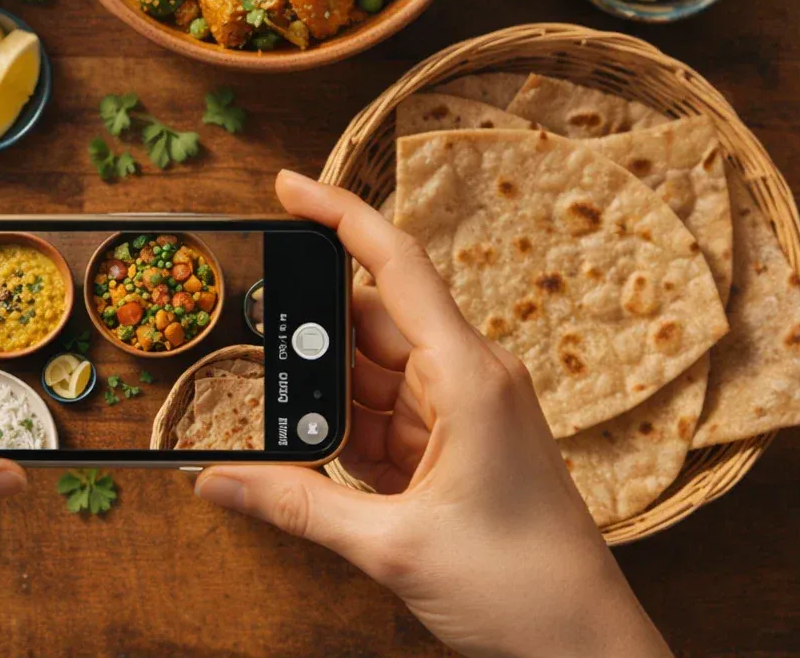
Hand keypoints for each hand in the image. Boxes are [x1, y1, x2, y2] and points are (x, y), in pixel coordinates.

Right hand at [194, 171, 670, 657]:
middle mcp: (469, 379)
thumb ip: (295, 505)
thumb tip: (215, 479)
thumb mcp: (391, 545)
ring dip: (329, 402)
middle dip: (311, 344)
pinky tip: (320, 464)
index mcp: (468, 376)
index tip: (286, 187)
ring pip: (372, 377)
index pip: (395, 266)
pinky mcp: (457, 448)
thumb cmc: (521, 588)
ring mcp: (464, 414)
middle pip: (369, 326)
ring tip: (288, 434)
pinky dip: (349, 436)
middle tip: (255, 363)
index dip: (339, 216)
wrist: (584, 648)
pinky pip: (386, 420)